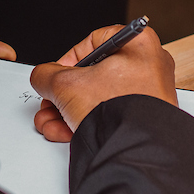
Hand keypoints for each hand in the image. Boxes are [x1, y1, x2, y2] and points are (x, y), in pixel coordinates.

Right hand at [29, 23, 176, 142]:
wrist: (135, 151)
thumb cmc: (117, 110)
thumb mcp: (66, 85)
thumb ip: (46, 74)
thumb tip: (42, 77)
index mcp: (138, 43)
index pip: (92, 42)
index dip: (67, 61)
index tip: (55, 75)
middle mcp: (150, 64)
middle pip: (93, 74)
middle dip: (64, 93)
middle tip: (51, 101)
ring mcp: (151, 92)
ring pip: (99, 96)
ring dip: (68, 110)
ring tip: (52, 122)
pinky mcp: (147, 116)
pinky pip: (113, 112)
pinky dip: (88, 120)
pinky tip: (65, 130)